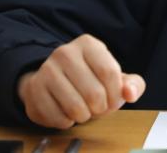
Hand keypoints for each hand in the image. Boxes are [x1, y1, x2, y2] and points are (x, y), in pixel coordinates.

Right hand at [16, 34, 145, 128]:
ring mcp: (46, 70)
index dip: (116, 95)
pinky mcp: (34, 89)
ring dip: (84, 117)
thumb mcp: (113, 76)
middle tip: (97, 108)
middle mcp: (65, 52)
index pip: (110, 73)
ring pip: (76, 108)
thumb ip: (132, 84)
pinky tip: (67, 113)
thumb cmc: (89, 77)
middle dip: (100, 109)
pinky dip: (67, 122)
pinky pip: (58, 117)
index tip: (113, 100)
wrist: (52, 80)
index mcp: (88, 44)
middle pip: (94, 93)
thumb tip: (131, 93)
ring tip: (83, 110)